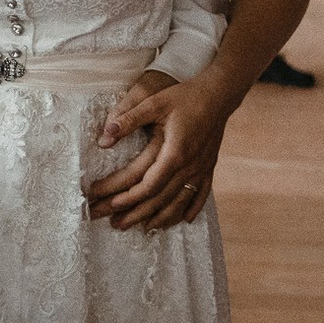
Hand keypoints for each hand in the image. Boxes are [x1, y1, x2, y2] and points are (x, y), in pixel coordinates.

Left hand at [85, 71, 234, 231]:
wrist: (220, 93)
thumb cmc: (185, 96)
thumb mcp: (153, 102)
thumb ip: (128, 119)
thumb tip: (103, 138)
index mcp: (174, 152)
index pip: (146, 184)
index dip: (125, 197)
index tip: (106, 203)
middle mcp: (189, 166)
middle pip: (159, 199)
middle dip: (134, 213)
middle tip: (113, 223)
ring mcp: (201, 169)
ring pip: (179, 202)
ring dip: (159, 218)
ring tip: (140, 228)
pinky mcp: (209, 167)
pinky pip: (200, 195)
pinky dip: (190, 209)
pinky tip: (182, 221)